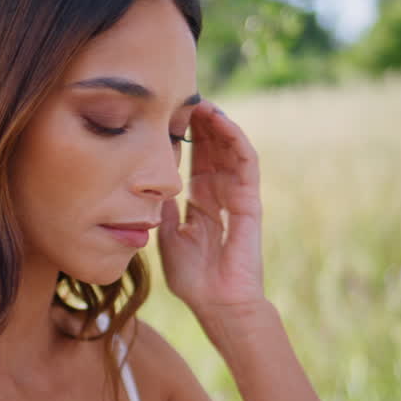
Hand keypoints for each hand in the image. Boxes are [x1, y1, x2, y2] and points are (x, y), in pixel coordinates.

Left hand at [158, 101, 264, 319]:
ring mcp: (237, 196)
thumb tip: (150, 186)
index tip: (166, 114)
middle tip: (183, 96)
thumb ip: (164, 210)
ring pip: (231, 150)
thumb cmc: (194, 279)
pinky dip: (235, 139)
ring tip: (202, 102)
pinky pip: (246, 163)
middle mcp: (220, 195)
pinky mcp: (250, 201)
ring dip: (219, 125)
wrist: (217, 304)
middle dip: (200, 123)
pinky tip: (221, 121)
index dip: (184, 137)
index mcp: (201, 203)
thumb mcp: (168, 237)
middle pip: (213, 149)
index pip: (194, 160)